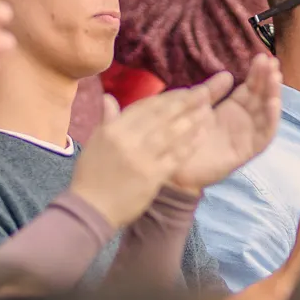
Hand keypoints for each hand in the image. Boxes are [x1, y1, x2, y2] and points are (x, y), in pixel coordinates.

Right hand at [67, 81, 215, 226]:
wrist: (91, 209)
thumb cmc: (91, 175)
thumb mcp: (95, 142)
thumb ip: (107, 119)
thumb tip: (109, 97)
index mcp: (113, 130)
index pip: (145, 107)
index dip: (168, 98)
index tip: (185, 91)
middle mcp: (128, 140)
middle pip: (162, 116)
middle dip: (185, 102)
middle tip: (204, 92)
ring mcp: (142, 158)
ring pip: (172, 133)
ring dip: (192, 120)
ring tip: (208, 110)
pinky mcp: (153, 176)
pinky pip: (176, 156)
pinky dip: (190, 144)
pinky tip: (202, 135)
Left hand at [172, 56, 282, 190]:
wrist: (173, 168)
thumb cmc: (184, 137)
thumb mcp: (198, 107)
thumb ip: (212, 92)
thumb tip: (228, 74)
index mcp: (232, 110)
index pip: (250, 88)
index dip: (257, 74)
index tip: (262, 57)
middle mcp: (243, 121)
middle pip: (261, 97)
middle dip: (268, 79)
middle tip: (272, 62)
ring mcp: (246, 136)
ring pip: (266, 113)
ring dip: (273, 94)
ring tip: (276, 77)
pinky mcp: (247, 151)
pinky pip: (264, 136)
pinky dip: (271, 120)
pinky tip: (273, 103)